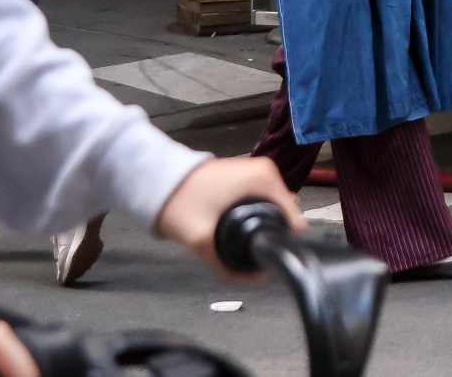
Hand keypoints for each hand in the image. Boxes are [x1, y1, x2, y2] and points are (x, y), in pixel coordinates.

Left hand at [155, 156, 304, 279]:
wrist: (156, 181)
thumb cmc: (182, 204)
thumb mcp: (202, 240)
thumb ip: (230, 265)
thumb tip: (261, 280)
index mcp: (265, 179)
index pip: (295, 217)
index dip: (285, 242)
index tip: (271, 259)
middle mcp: (267, 172)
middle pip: (285, 214)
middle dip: (270, 235)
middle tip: (249, 253)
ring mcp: (258, 173)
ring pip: (273, 209)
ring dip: (260, 227)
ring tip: (240, 243)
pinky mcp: (248, 177)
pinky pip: (262, 202)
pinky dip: (253, 217)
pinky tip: (236, 230)